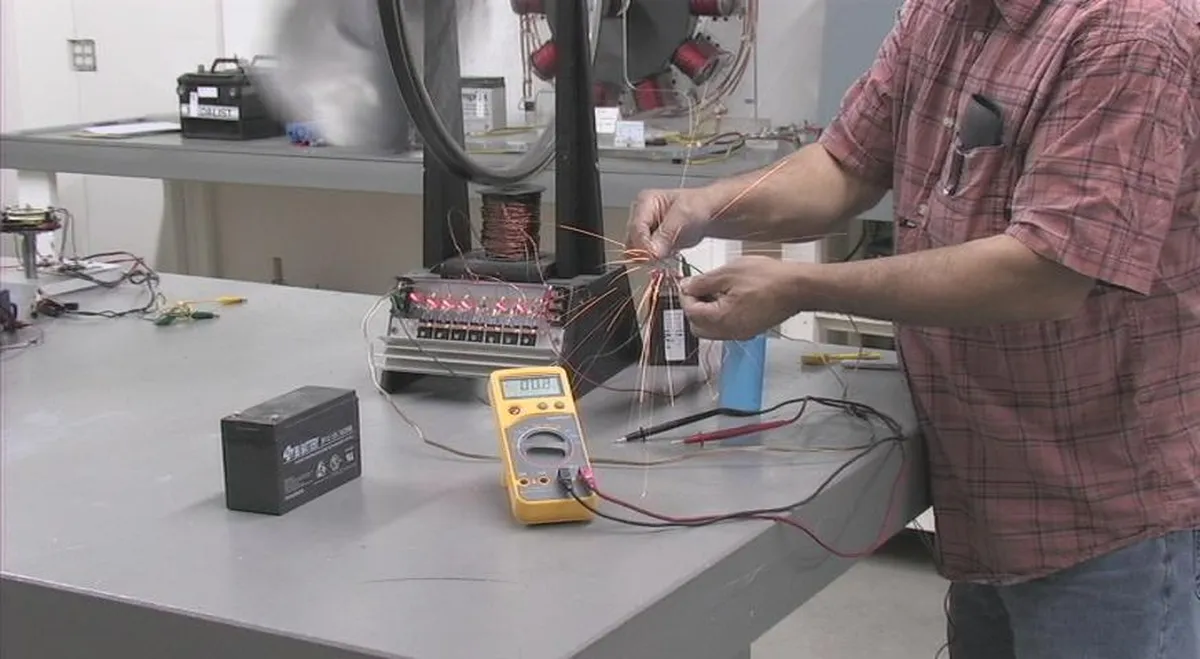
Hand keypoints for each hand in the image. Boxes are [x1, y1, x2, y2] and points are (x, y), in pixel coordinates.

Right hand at [627, 188, 720, 259]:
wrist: (709, 214)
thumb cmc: (698, 206)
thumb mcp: (684, 215)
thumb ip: (666, 234)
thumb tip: (652, 252)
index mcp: (644, 202)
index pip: (635, 228)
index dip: (643, 244)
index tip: (654, 256)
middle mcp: (640, 216)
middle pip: (632, 241)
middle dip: (646, 251)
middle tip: (664, 254)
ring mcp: (644, 230)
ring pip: (637, 251)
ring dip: (651, 257)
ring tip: (670, 251)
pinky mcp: (650, 243)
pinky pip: (646, 257)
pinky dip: (656, 259)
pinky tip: (670, 253)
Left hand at [679, 256, 801, 339]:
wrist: (797, 287)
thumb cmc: (768, 278)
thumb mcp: (727, 272)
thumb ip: (702, 282)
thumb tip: (686, 286)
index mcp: (721, 319)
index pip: (690, 312)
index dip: (686, 295)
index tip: (688, 282)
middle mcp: (729, 332)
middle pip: (697, 326)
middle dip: (694, 307)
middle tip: (700, 288)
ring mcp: (740, 334)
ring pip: (711, 329)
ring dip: (707, 312)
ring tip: (716, 291)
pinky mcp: (749, 330)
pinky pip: (726, 328)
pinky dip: (721, 316)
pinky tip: (729, 297)